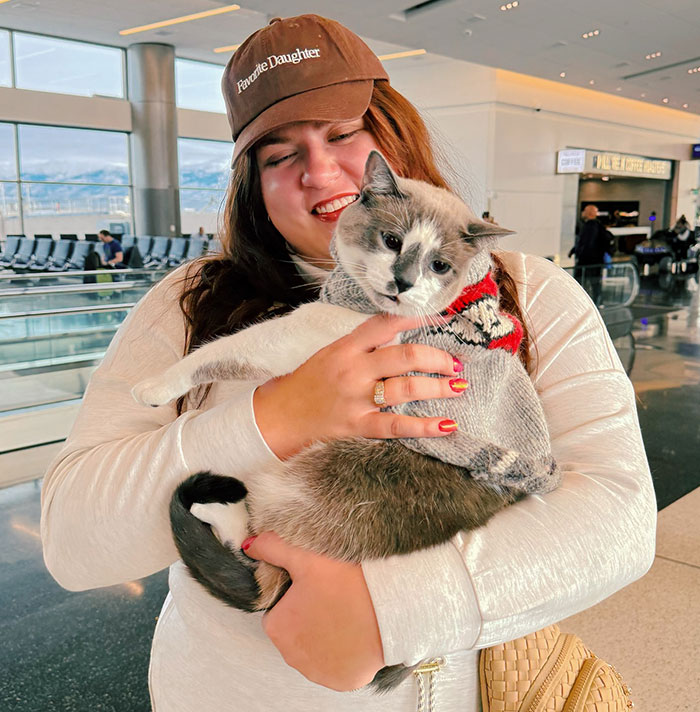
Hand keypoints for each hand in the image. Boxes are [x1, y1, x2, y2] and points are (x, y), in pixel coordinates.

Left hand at [245, 532, 383, 690]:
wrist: (390, 607)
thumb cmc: (348, 583)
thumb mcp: (306, 556)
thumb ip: (273, 547)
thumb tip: (250, 545)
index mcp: (277, 627)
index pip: (279, 609)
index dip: (296, 595)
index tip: (314, 586)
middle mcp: (292, 656)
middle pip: (296, 630)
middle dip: (309, 615)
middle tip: (332, 596)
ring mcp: (318, 671)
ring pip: (316, 648)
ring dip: (325, 634)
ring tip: (345, 610)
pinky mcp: (342, 681)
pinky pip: (338, 665)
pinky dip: (344, 652)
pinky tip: (354, 631)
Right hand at [254, 314, 466, 458]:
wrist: (283, 413)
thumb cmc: (310, 380)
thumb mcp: (332, 351)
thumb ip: (364, 343)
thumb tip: (402, 334)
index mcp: (347, 347)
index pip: (386, 324)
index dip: (418, 318)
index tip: (441, 317)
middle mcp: (354, 369)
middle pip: (405, 356)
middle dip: (437, 358)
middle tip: (455, 363)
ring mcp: (356, 398)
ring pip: (406, 389)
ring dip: (439, 388)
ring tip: (458, 387)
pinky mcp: (358, 425)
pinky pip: (397, 426)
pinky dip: (424, 426)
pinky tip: (446, 425)